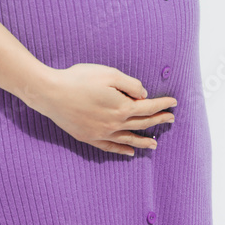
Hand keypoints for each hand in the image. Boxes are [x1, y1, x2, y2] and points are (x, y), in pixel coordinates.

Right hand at [31, 63, 176, 155]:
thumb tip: (144, 95)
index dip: (162, 105)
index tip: (174, 102)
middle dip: (158, 120)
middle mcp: (114, 124)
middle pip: (141, 124)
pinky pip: (111, 147)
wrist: (51, 93)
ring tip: (155, 144)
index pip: (148, 108)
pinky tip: (129, 151)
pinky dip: (122, 149)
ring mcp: (101, 133)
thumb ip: (130, 84)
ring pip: (128, 139)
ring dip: (143, 140)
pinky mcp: (89, 137)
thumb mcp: (108, 74)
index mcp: (121, 107)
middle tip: (170, 119)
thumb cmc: (79, 79)